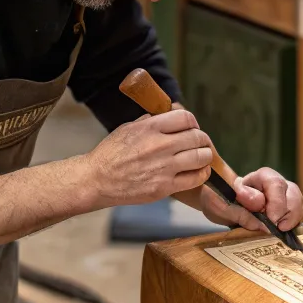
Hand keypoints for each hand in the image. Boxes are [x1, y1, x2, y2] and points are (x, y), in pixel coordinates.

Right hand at [83, 110, 211, 208]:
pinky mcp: (165, 186)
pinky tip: (199, 172)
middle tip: (200, 143)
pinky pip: (195, 178)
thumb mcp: (127, 128)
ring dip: (205, 156)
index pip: (186, 118)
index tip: (192, 128)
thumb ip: (149, 122)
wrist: (96, 180)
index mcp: (149, 127)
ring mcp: (164, 167)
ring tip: (202, 157)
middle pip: (197, 137)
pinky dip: (202, 174)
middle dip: (202, 139)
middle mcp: (159, 145)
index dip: (193, 122)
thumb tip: (166, 115)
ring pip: (201, 157)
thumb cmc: (110, 154)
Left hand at [188, 167, 302, 232]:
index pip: (276, 184)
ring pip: (298, 204)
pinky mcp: (289, 208)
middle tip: (275, 227)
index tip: (271, 219)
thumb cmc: (224, 200)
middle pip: (293, 194)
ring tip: (277, 228)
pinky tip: (281, 229)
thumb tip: (259, 202)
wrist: (224, 205)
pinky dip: (292, 224)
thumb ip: (242, 201)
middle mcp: (278, 183)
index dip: (276, 203)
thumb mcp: (225, 201)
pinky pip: (298, 215)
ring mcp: (285, 195)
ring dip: (291, 220)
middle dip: (286, 213)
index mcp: (262, 176)